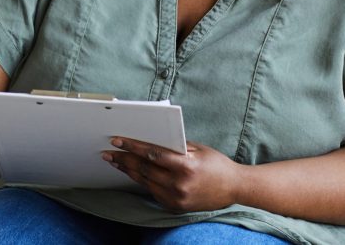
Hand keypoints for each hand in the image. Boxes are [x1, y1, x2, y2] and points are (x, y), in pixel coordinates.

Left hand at [103, 137, 240, 211]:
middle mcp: (179, 184)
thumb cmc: (217, 164)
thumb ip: (174, 146)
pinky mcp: (175, 206)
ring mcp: (176, 198)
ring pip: (144, 181)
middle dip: (124, 160)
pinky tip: (132, 173)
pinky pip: (152, 191)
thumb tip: (149, 139)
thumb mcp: (197, 149)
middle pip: (144, 169)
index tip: (117, 141)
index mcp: (186, 166)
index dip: (132, 147)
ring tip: (116, 162)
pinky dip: (141, 181)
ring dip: (128, 171)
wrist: (235, 188)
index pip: (152, 154)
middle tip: (108, 153)